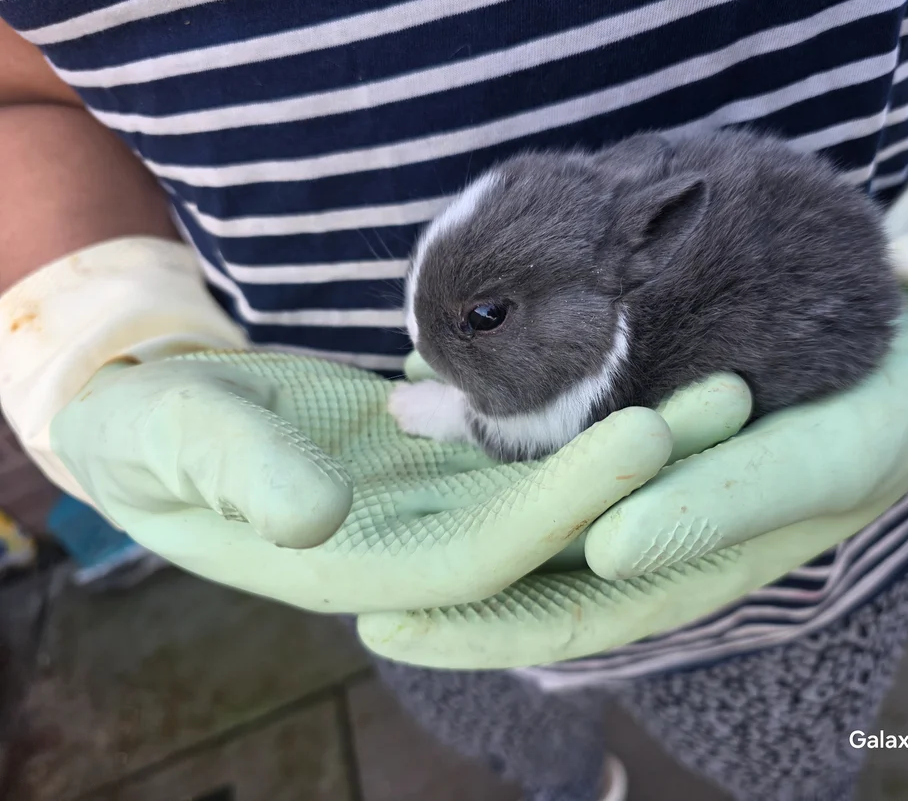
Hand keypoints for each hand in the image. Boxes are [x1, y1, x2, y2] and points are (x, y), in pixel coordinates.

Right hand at [49, 350, 749, 613]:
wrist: (158, 420)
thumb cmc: (151, 436)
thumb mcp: (176, 444)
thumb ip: (243, 476)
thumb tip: (316, 519)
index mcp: (363, 567)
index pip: (491, 549)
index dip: (569, 499)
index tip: (647, 434)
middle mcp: (422, 550)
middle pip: (555, 525)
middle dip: (645, 477)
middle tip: (733, 399)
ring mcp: (442, 506)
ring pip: (562, 481)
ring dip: (641, 442)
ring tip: (725, 379)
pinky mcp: (448, 463)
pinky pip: (537, 442)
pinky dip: (593, 411)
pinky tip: (652, 362)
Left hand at [356, 287, 907, 666]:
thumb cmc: (875, 421)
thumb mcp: (808, 468)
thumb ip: (711, 512)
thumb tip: (600, 554)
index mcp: (684, 568)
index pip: (563, 617)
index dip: (474, 629)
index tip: (381, 627)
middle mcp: (648, 529)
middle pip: (526, 558)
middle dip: (439, 560)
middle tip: (339, 557)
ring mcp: (640, 474)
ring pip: (530, 491)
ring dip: (455, 479)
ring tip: (368, 467)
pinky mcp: (640, 418)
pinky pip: (554, 426)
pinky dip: (500, 413)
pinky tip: (444, 383)